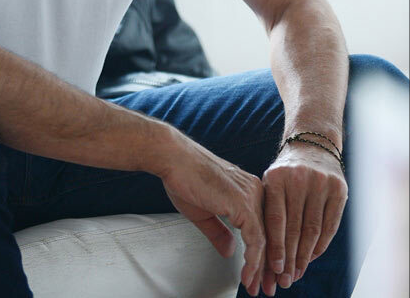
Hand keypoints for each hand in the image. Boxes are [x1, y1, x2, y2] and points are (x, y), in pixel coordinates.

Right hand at [158, 136, 265, 296]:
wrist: (173, 158)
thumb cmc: (183, 178)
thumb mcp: (204, 212)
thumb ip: (219, 231)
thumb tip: (231, 251)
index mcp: (248, 190)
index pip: (264, 227)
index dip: (262, 254)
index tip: (258, 275)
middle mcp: (255, 191)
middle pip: (270, 234)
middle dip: (267, 266)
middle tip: (264, 288)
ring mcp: (251, 196)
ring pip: (266, 240)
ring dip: (261, 268)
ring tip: (256, 287)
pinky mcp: (243, 203)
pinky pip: (256, 239)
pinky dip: (253, 261)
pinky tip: (248, 274)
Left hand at [260, 144, 347, 295]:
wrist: (312, 144)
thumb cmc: (286, 170)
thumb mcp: (270, 181)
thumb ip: (266, 209)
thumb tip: (261, 250)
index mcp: (276, 177)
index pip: (276, 219)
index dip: (276, 247)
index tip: (274, 268)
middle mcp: (299, 179)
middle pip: (295, 228)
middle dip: (290, 258)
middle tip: (286, 279)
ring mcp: (320, 183)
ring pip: (313, 230)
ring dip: (305, 256)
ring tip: (298, 273)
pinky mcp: (338, 189)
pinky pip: (330, 225)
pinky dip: (321, 245)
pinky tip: (312, 256)